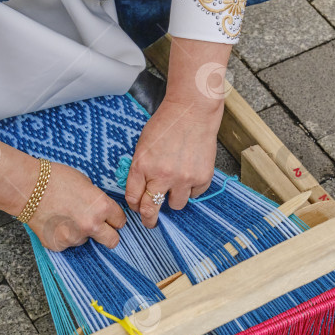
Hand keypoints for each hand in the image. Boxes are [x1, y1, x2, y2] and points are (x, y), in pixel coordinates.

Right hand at [0, 132, 125, 250]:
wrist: (27, 187)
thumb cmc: (55, 179)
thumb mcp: (85, 183)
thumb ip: (97, 200)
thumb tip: (101, 210)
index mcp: (102, 207)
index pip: (120, 222)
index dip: (114, 219)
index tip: (110, 218)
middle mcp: (91, 225)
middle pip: (113, 241)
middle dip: (108, 235)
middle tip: (99, 228)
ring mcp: (74, 237)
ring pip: (86, 241)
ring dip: (80, 232)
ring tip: (65, 216)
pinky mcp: (59, 245)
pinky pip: (67, 243)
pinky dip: (63, 236)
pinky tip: (54, 222)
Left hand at [125, 98, 220, 227]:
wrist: (193, 112)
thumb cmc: (166, 126)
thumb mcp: (143, 146)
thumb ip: (140, 170)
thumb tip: (140, 193)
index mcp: (142, 166)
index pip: (133, 198)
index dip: (135, 205)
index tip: (138, 207)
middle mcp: (162, 175)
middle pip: (151, 210)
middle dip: (149, 220)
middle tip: (150, 223)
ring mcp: (183, 178)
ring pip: (175, 205)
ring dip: (174, 199)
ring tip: (176, 184)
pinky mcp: (202, 178)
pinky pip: (194, 195)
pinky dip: (191, 188)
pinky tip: (190, 171)